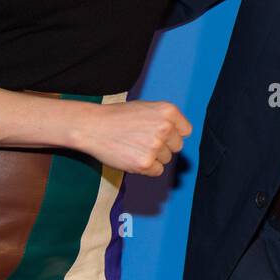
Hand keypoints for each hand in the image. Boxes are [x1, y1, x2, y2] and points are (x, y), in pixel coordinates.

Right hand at [75, 100, 192, 175]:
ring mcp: (155, 146)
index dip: (173, 134)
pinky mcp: (145, 163)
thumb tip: (179, 133)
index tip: (161, 134)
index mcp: (168, 111)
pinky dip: (147, 168)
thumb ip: (165, 119)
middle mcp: (165, 127)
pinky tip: (133, 156)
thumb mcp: (146, 108)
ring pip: (166, 159)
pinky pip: (157, 171)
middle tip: (143, 140)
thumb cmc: (118, 117)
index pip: (186, 131)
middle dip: (164, 146)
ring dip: (154, 157)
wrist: (93, 126)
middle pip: (177, 146)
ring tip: (134, 146)